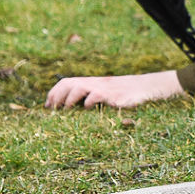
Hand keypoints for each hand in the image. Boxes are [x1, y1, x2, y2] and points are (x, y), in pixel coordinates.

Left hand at [44, 69, 184, 108]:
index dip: (54, 92)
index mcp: (92, 83)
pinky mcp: (113, 95)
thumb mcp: (107, 95)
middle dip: (57, 95)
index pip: (67, 82)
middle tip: (51, 109)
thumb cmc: (126, 94)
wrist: (147, 87)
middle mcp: (96, 83)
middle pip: (70, 83)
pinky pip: (97, 95)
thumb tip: (75, 111)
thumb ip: (93, 98)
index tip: (47, 105)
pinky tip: (87, 108)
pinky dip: (89, 101)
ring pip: (80, 86)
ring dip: (69, 98)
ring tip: (65, 109)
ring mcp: (105, 88)